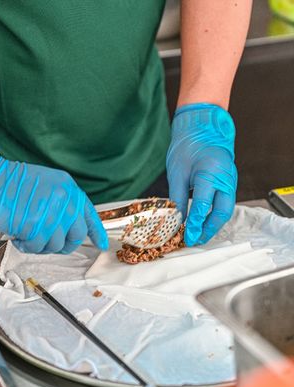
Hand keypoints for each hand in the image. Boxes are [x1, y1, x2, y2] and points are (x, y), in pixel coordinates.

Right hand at [0, 147, 107, 254]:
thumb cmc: (10, 183)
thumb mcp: (45, 186)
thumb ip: (60, 203)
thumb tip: (65, 227)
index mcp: (68, 188)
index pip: (88, 214)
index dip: (95, 233)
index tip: (100, 244)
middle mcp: (65, 200)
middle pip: (76, 236)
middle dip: (63, 245)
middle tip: (47, 244)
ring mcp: (52, 213)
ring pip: (55, 245)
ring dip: (39, 245)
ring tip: (25, 234)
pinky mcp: (36, 225)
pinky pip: (37, 247)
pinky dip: (26, 246)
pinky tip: (18, 235)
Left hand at [167, 103, 236, 246]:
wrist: (203, 126)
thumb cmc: (188, 144)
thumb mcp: (177, 172)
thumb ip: (178, 197)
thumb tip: (177, 220)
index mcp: (210, 172)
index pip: (202, 205)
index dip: (194, 224)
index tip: (186, 237)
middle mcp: (225, 177)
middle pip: (221, 211)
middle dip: (208, 229)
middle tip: (195, 240)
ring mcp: (230, 179)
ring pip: (226, 209)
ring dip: (213, 224)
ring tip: (198, 235)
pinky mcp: (229, 181)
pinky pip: (225, 202)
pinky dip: (215, 214)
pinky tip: (204, 222)